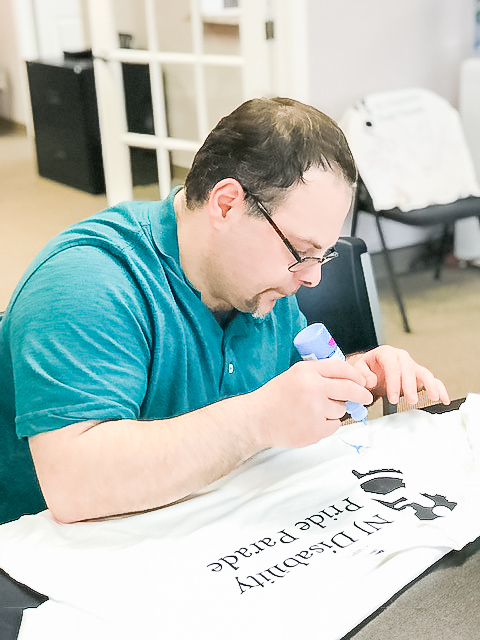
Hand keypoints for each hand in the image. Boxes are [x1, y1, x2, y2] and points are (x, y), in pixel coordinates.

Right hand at [250, 359, 372, 448]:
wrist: (258, 419)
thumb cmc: (275, 397)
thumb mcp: (295, 375)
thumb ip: (319, 374)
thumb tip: (349, 380)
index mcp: (307, 371)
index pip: (341, 368)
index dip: (356, 375)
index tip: (363, 381)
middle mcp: (313, 388)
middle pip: (349, 389)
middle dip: (361, 394)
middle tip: (366, 397)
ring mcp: (315, 410)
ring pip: (341, 409)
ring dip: (335, 410)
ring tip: (314, 411)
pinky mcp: (316, 429)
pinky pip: (334, 425)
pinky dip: (327, 424)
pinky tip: (310, 421)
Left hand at [349, 346, 449, 405]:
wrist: (369, 369)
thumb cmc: (365, 369)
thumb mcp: (357, 369)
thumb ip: (362, 374)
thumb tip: (371, 381)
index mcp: (386, 353)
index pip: (392, 366)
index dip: (393, 382)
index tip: (392, 397)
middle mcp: (401, 357)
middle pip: (409, 369)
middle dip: (411, 385)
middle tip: (411, 400)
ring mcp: (411, 366)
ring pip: (423, 373)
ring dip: (430, 385)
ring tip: (433, 398)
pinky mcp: (417, 375)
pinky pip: (431, 380)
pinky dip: (439, 388)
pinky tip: (443, 399)